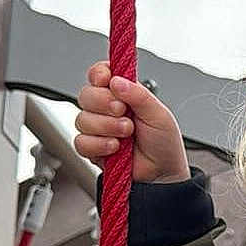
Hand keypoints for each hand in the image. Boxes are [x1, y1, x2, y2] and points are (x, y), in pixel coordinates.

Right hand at [74, 61, 190, 182]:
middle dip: (105, 103)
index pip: (100, 74)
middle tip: (124, 112)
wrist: (163, 172)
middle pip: (86, 94)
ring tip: (127, 133)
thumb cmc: (163, 141)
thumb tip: (117, 80)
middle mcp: (107, 108)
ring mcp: (98, 128)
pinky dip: (99, 144)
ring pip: (82, 119)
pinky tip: (115, 148)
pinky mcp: (92, 148)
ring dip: (106, 126)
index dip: (99, 74)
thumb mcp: (158, 114)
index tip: (106, 79)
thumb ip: (139, 95)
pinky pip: (81, 141)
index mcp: (123, 94)